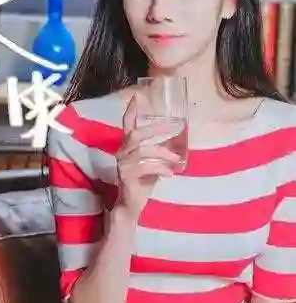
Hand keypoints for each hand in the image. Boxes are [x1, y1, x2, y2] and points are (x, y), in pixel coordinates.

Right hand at [115, 94, 171, 222]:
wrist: (131, 206)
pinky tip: (170, 173)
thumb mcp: (153, 163)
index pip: (127, 125)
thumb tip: (179, 141)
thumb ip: (160, 151)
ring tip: (177, 160)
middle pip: (136, 134)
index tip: (137, 96)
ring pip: (143, 151)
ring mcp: (122, 165)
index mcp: (128, 147)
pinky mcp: (126, 177)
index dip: (131, 111)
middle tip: (173, 128)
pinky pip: (144, 168)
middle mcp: (122, 153)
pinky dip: (159, 168)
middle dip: (155, 129)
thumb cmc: (142, 182)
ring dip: (163, 154)